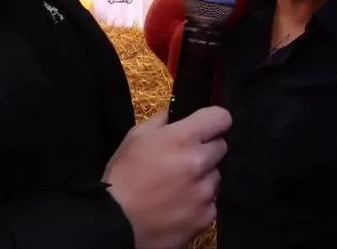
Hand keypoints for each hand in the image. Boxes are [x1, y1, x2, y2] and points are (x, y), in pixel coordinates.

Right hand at [104, 107, 230, 248]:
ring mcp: (205, 192)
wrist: (116, 223)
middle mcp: (199, 162)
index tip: (206, 128)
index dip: (214, 121)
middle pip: (221, 147)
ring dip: (203, 177)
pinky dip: (200, 202)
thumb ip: (162, 119)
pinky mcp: (206, 216)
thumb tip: (179, 112)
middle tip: (185, 159)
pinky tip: (180, 204)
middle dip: (206, 149)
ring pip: (216, 176)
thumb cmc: (123, 176)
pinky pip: (212, 202)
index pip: (221, 117)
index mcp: (183, 139)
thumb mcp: (135, 137)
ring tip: (179, 186)